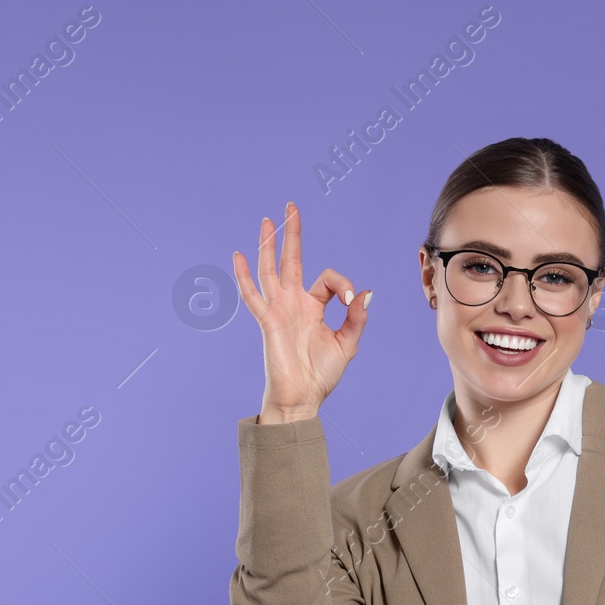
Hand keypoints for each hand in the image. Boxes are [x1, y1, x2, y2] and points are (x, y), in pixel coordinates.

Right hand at [231, 201, 371, 422]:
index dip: (344, 285)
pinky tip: (239, 255)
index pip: (328, 279)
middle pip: (292, 260)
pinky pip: (253, 295)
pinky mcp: (267, 321)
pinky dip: (245, 276)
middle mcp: (294, 303)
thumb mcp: (347, 343)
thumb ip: (356, 317)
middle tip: (291, 207)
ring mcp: (279, 310)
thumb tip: (366, 293)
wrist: (302, 398)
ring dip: (269, 245)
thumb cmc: (321, 375)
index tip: (352, 302)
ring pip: (271, 270)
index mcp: (313, 307)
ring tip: (267, 221)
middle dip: (292, 234)